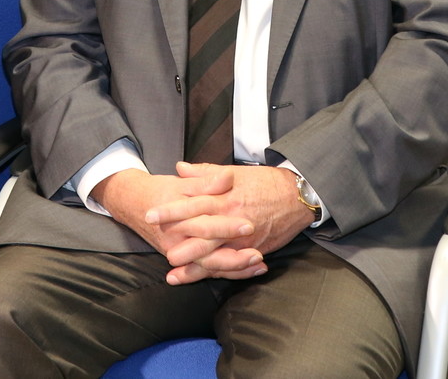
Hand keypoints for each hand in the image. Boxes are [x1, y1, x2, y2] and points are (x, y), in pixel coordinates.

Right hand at [92, 168, 261, 282]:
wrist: (134, 205)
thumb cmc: (162, 192)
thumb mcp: (182, 184)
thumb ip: (206, 180)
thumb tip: (228, 176)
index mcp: (180, 218)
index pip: (205, 225)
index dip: (226, 227)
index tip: (248, 225)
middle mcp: (179, 240)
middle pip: (208, 254)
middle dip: (234, 257)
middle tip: (258, 254)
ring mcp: (181, 253)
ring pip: (210, 267)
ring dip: (236, 269)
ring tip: (259, 266)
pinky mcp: (185, 260)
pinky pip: (209, 271)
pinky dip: (230, 272)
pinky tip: (251, 270)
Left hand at [145, 163, 314, 284]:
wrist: (296, 196)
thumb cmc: (264, 182)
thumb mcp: (234, 172)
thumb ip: (205, 172)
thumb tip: (180, 168)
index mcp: (225, 196)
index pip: (193, 203)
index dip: (171, 210)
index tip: (151, 213)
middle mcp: (232, 217)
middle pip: (201, 231)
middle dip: (179, 241)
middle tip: (160, 249)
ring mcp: (243, 237)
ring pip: (215, 253)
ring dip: (193, 264)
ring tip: (173, 272)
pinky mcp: (253, 249)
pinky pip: (231, 264)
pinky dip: (216, 272)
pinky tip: (202, 278)